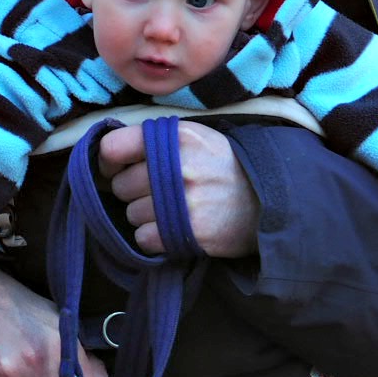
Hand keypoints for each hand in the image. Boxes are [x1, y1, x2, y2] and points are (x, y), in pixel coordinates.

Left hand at [96, 121, 260, 257]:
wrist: (271, 201)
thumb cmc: (224, 167)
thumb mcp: (196, 138)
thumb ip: (155, 141)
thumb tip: (106, 154)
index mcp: (177, 137)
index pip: (113, 147)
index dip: (107, 161)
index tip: (114, 169)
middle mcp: (177, 167)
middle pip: (120, 185)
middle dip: (133, 191)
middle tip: (158, 192)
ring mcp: (183, 202)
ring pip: (131, 214)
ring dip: (145, 216)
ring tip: (171, 210)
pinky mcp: (188, 232)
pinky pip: (143, 238)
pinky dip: (153, 237)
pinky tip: (173, 228)